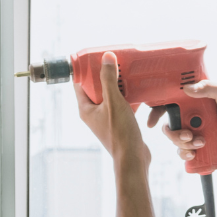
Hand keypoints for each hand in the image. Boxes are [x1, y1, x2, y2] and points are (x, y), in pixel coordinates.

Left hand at [75, 52, 149, 166]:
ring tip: (127, 73)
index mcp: (86, 109)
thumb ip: (109, 79)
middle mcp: (93, 114)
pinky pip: (121, 105)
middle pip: (96, 89)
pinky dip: (127, 97)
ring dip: (118, 86)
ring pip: (111, 97)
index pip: (80, 85)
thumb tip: (106, 58)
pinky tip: (137, 90)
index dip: (86, 71)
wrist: (133, 158)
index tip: (96, 58)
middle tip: (114, 62)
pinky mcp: (119, 123)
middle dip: (105, 76)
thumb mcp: (114, 101)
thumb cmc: (120, 133)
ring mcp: (106, 120)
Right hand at [147, 80, 216, 161]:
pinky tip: (194, 154)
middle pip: (169, 124)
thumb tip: (186, 88)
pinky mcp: (195, 145)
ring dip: (183, 144)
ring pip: (174, 139)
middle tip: (189, 135)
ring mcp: (191, 131)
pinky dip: (185, 154)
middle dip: (174, 133)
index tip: (152, 121)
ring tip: (200, 143)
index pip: (169, 102)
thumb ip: (208, 88)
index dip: (156, 110)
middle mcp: (189, 115)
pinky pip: (181, 152)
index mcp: (193, 100)